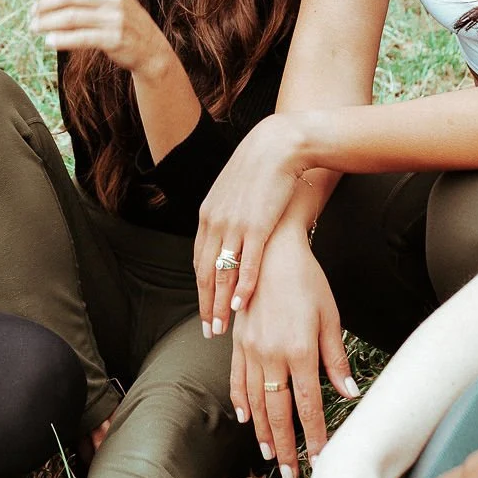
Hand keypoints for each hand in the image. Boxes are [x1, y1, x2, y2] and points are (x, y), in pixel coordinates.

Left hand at [29, 0, 167, 73]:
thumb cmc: (124, 19)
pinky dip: (62, 40)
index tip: (40, 1)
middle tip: (32, 14)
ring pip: (72, 17)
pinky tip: (50, 42)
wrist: (151, 48)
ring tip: (35, 28)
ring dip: (48, 23)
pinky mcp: (114, 38)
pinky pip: (82, 37)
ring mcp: (115, 18)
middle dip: (45, 4)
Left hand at [195, 115, 311, 332]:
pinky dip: (242, 286)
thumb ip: (226, 216)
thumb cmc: (260, 168)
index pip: (199, 262)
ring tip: (222, 327)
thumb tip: (228, 238)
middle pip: (206, 273)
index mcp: (208, 215)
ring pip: (223, 273)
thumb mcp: (233, 193)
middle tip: (209, 331)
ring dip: (221, 304)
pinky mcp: (256, 225)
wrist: (278, 146)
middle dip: (206, 305)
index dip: (201, 290)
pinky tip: (241, 304)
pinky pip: (247, 263)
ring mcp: (234, 225)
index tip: (205, 311)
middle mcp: (215, 222)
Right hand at [231, 225, 358, 477]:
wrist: (270, 250)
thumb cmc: (306, 281)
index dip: (314, 436)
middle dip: (284, 446)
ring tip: (267, 455)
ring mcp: (251, 349)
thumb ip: (336, 358)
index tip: (320, 459)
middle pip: (278, 412)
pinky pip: (237, 379)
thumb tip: (350, 392)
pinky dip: (240, 401)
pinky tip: (245, 418)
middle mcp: (272, 355)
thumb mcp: (330, 316)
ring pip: (255, 401)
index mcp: (299, 351)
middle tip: (288, 473)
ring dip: (261, 431)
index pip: (308, 406)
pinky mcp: (238, 341)